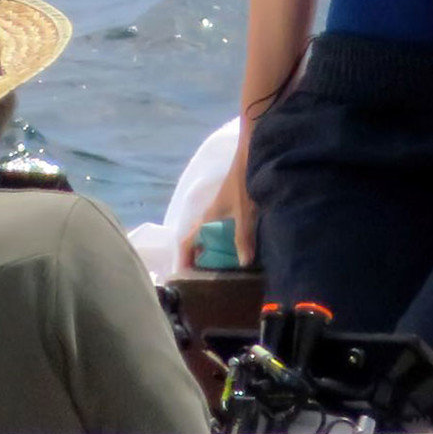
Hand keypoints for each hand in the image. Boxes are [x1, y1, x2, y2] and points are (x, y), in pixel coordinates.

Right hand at [178, 151, 258, 269]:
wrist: (249, 156)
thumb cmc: (243, 183)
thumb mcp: (244, 213)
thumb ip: (242, 237)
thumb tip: (243, 263)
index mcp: (206, 218)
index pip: (186, 241)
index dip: (183, 258)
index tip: (183, 276)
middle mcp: (209, 215)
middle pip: (197, 240)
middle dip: (198, 257)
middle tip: (205, 277)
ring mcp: (219, 210)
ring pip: (209, 234)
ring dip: (211, 249)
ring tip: (220, 266)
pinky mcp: (230, 206)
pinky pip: (221, 228)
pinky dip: (224, 240)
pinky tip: (237, 247)